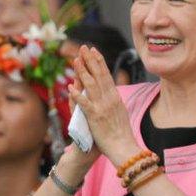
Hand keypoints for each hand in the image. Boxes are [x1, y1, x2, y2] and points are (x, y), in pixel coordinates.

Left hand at [69, 45, 137, 165]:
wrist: (124, 147)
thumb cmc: (121, 133)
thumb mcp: (120, 113)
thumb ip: (113, 101)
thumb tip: (110, 92)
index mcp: (115, 98)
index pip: (106, 76)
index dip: (99, 62)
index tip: (94, 51)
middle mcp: (110, 100)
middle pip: (99, 76)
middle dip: (91, 61)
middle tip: (84, 47)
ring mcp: (103, 108)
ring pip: (91, 86)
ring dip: (83, 72)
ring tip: (76, 60)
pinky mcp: (96, 117)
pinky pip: (85, 104)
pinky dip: (78, 95)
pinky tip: (71, 87)